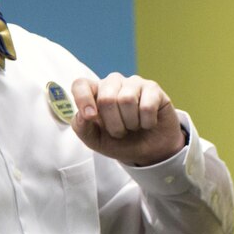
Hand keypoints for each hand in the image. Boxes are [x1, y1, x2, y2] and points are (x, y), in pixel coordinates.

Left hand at [71, 73, 185, 166]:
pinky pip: (147, 106)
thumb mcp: (95, 141)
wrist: (149, 150)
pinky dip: (147, 122)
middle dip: (113, 124)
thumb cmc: (120, 142)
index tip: (91, 117)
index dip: (83, 99)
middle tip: (120, 132)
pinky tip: (148, 123)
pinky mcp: (153, 88)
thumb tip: (83, 114)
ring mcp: (134, 83)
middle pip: (106, 98)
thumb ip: (82, 127)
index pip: (80, 85)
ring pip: (127, 99)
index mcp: (95, 92)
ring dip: (131, 123)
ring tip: (134, 126)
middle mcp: (113, 83)